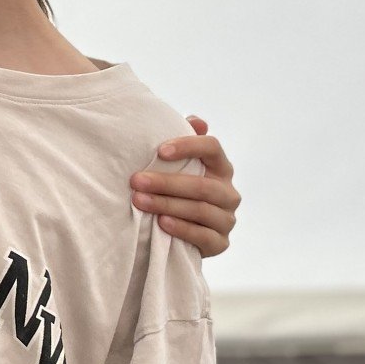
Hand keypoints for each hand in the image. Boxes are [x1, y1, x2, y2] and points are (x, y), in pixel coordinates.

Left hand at [133, 116, 238, 257]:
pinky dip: (182, 229)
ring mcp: (227, 219)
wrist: (180, 232)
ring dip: (167, 204)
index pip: (213, 148)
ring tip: (139, 201)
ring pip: (200, 210)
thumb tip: (195, 121)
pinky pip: (204, 236)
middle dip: (166, 182)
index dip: (188, 146)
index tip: (159, 150)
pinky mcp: (220, 243)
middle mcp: (228, 192)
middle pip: (202, 185)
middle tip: (136, 180)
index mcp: (220, 167)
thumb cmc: (176, 190)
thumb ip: (185, 142)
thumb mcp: (179, 167)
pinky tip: (161, 223)